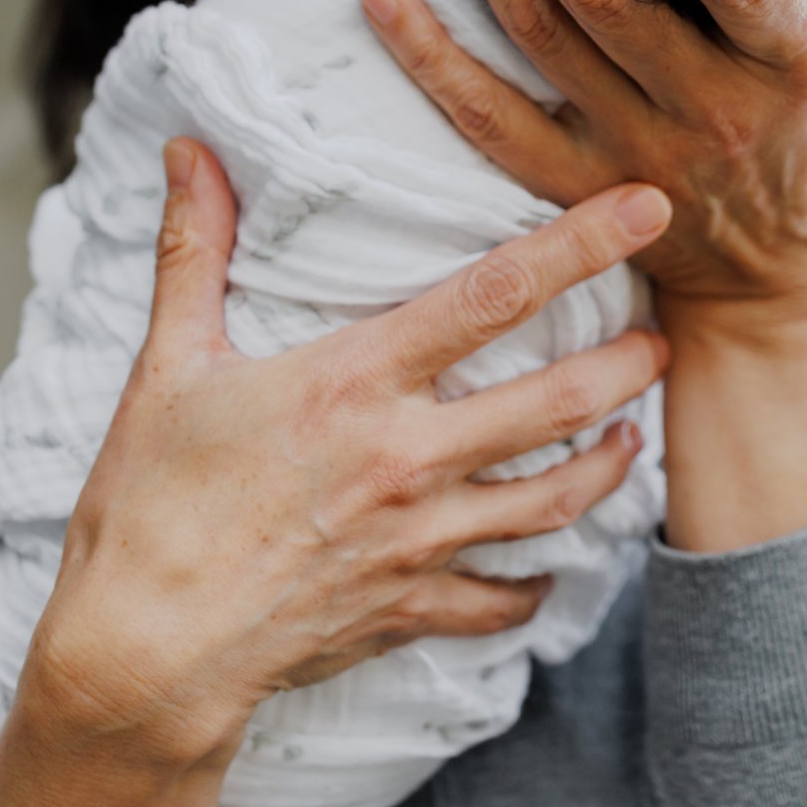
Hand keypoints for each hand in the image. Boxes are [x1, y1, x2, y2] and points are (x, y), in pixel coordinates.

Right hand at [0, 138, 670, 806]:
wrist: (143, 654)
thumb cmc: (147, 506)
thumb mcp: (164, 368)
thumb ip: (193, 252)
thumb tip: (190, 152)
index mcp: (355, 383)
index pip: (494, 293)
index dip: (581, 243)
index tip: (649, 208)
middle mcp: (407, 457)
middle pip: (561, 401)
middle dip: (629, 365)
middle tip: (663, 340)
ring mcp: (419, 540)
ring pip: (555, 501)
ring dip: (608, 468)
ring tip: (633, 440)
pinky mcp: (411, 607)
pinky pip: (502, 600)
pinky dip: (533, 588)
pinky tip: (549, 575)